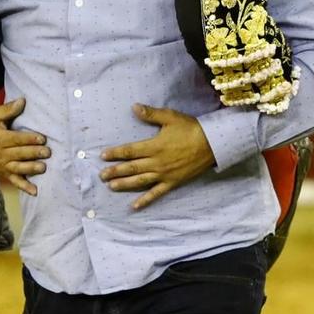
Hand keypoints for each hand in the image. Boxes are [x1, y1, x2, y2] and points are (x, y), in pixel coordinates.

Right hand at [0, 96, 49, 195]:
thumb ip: (8, 110)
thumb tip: (23, 101)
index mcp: (0, 138)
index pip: (16, 139)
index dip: (29, 139)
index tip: (42, 139)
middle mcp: (2, 153)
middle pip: (19, 154)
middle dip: (33, 153)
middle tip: (47, 152)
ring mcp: (3, 165)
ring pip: (18, 168)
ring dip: (30, 169)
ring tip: (43, 168)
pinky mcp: (4, 174)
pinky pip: (14, 181)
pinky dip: (24, 187)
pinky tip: (35, 191)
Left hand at [100, 104, 216, 209]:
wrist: (212, 144)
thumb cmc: (190, 129)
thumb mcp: (170, 117)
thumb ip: (151, 114)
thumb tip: (134, 107)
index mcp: (154, 146)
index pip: (130, 151)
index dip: (115, 153)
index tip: (103, 156)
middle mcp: (156, 162)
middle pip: (131, 168)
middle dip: (115, 171)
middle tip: (101, 175)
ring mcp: (164, 174)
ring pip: (140, 181)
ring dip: (125, 184)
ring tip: (111, 187)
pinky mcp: (172, 182)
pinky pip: (156, 193)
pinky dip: (145, 200)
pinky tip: (134, 206)